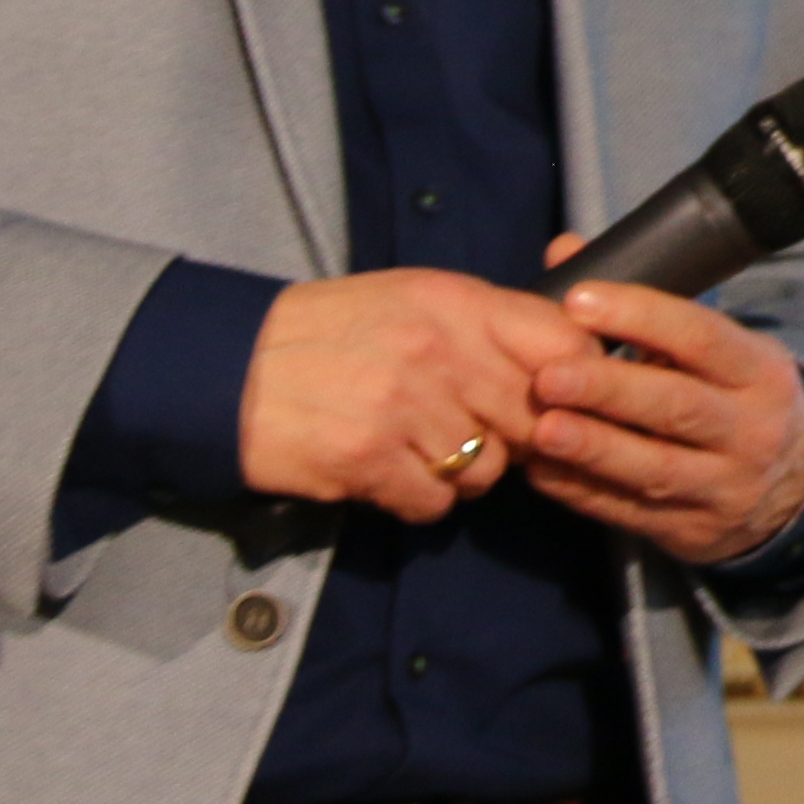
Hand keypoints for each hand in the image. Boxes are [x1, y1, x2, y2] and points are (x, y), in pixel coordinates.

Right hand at [241, 269, 584, 521]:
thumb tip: (561, 357)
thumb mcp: (412, 300)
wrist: (230, 367)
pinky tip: (389, 475)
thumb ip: (484, 324)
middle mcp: (437, 350)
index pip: (559, 340)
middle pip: (532, 416)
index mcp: (454, 301)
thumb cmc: (329, 332)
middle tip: (483, 436)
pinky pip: (435, 504)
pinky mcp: (368, 460)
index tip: (563, 400)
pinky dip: (418, 500)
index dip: (573, 379)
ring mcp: (403, 407)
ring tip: (418, 450)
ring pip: (486, 469)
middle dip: (517, 437)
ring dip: (461, 473)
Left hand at [521, 250, 803, 569]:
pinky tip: (542, 470)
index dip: (641, 317)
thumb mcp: (716, 349)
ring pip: (656, 467)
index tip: (579, 300)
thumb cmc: (732, 397)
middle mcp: (750, 429)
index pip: (702, 337)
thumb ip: (640, 306)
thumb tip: (565, 248)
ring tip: (542, 427)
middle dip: (610, 389)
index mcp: (759, 370)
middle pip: (678, 407)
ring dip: (595, 448)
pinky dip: (583, 491)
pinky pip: (631, 512)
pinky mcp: (692, 531)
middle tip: (549, 374)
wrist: (790, 489)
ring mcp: (724, 486)